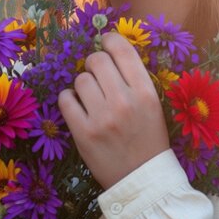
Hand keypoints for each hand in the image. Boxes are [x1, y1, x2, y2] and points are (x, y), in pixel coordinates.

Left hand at [58, 32, 169, 189]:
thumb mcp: (153, 106)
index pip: (122, 50)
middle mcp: (124, 101)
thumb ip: (134, 80)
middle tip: (96, 75)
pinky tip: (78, 108)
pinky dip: (69, 100)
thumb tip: (109, 52)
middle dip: (93, 63)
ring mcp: (102, 117)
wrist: (142, 179)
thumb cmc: (149, 140)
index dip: (110, 40)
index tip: (105, 43)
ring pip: (80, 80)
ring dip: (83, 85)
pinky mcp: (83, 133)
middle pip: (97, 60)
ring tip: (90, 99)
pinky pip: (66, 100)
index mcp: (145, 92)